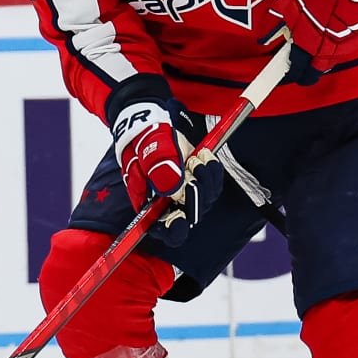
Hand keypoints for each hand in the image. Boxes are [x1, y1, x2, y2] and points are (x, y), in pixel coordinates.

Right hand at [111, 99, 222, 244]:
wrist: (152, 127)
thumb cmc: (144, 142)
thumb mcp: (147, 152)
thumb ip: (158, 169)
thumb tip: (173, 189)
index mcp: (151, 205)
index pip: (166, 230)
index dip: (175, 229)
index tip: (179, 216)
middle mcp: (170, 204)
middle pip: (192, 215)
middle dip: (196, 192)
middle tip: (191, 168)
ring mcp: (185, 194)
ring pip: (206, 199)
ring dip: (205, 177)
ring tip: (194, 158)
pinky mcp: (197, 181)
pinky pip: (213, 184)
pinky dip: (212, 169)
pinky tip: (203, 155)